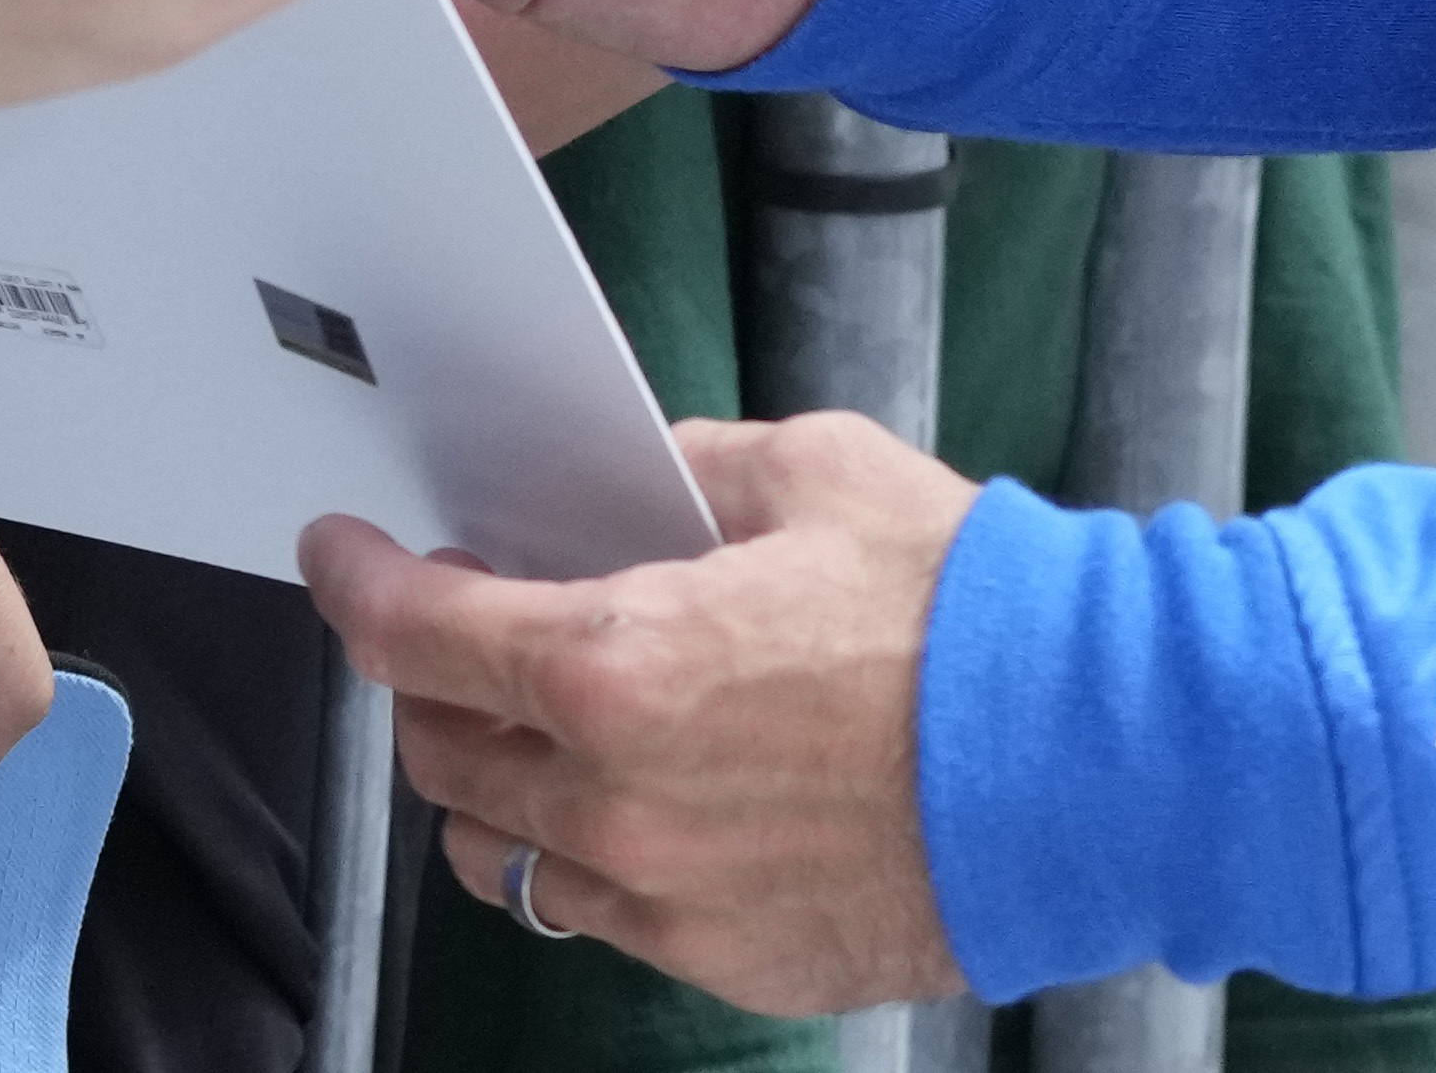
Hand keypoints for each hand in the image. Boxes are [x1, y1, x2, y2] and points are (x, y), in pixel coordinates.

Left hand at [307, 411, 979, 1015]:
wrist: (1095, 760)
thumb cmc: (967, 612)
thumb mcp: (815, 474)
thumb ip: (688, 474)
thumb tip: (631, 485)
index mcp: (614, 662)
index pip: (417, 633)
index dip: (357, 584)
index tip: (340, 557)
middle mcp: (614, 798)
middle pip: (442, 749)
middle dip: (427, 680)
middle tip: (458, 629)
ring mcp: (666, 897)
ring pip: (502, 854)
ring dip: (497, 783)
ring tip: (541, 731)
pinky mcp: (726, 960)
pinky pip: (604, 915)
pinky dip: (595, 856)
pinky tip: (650, 802)